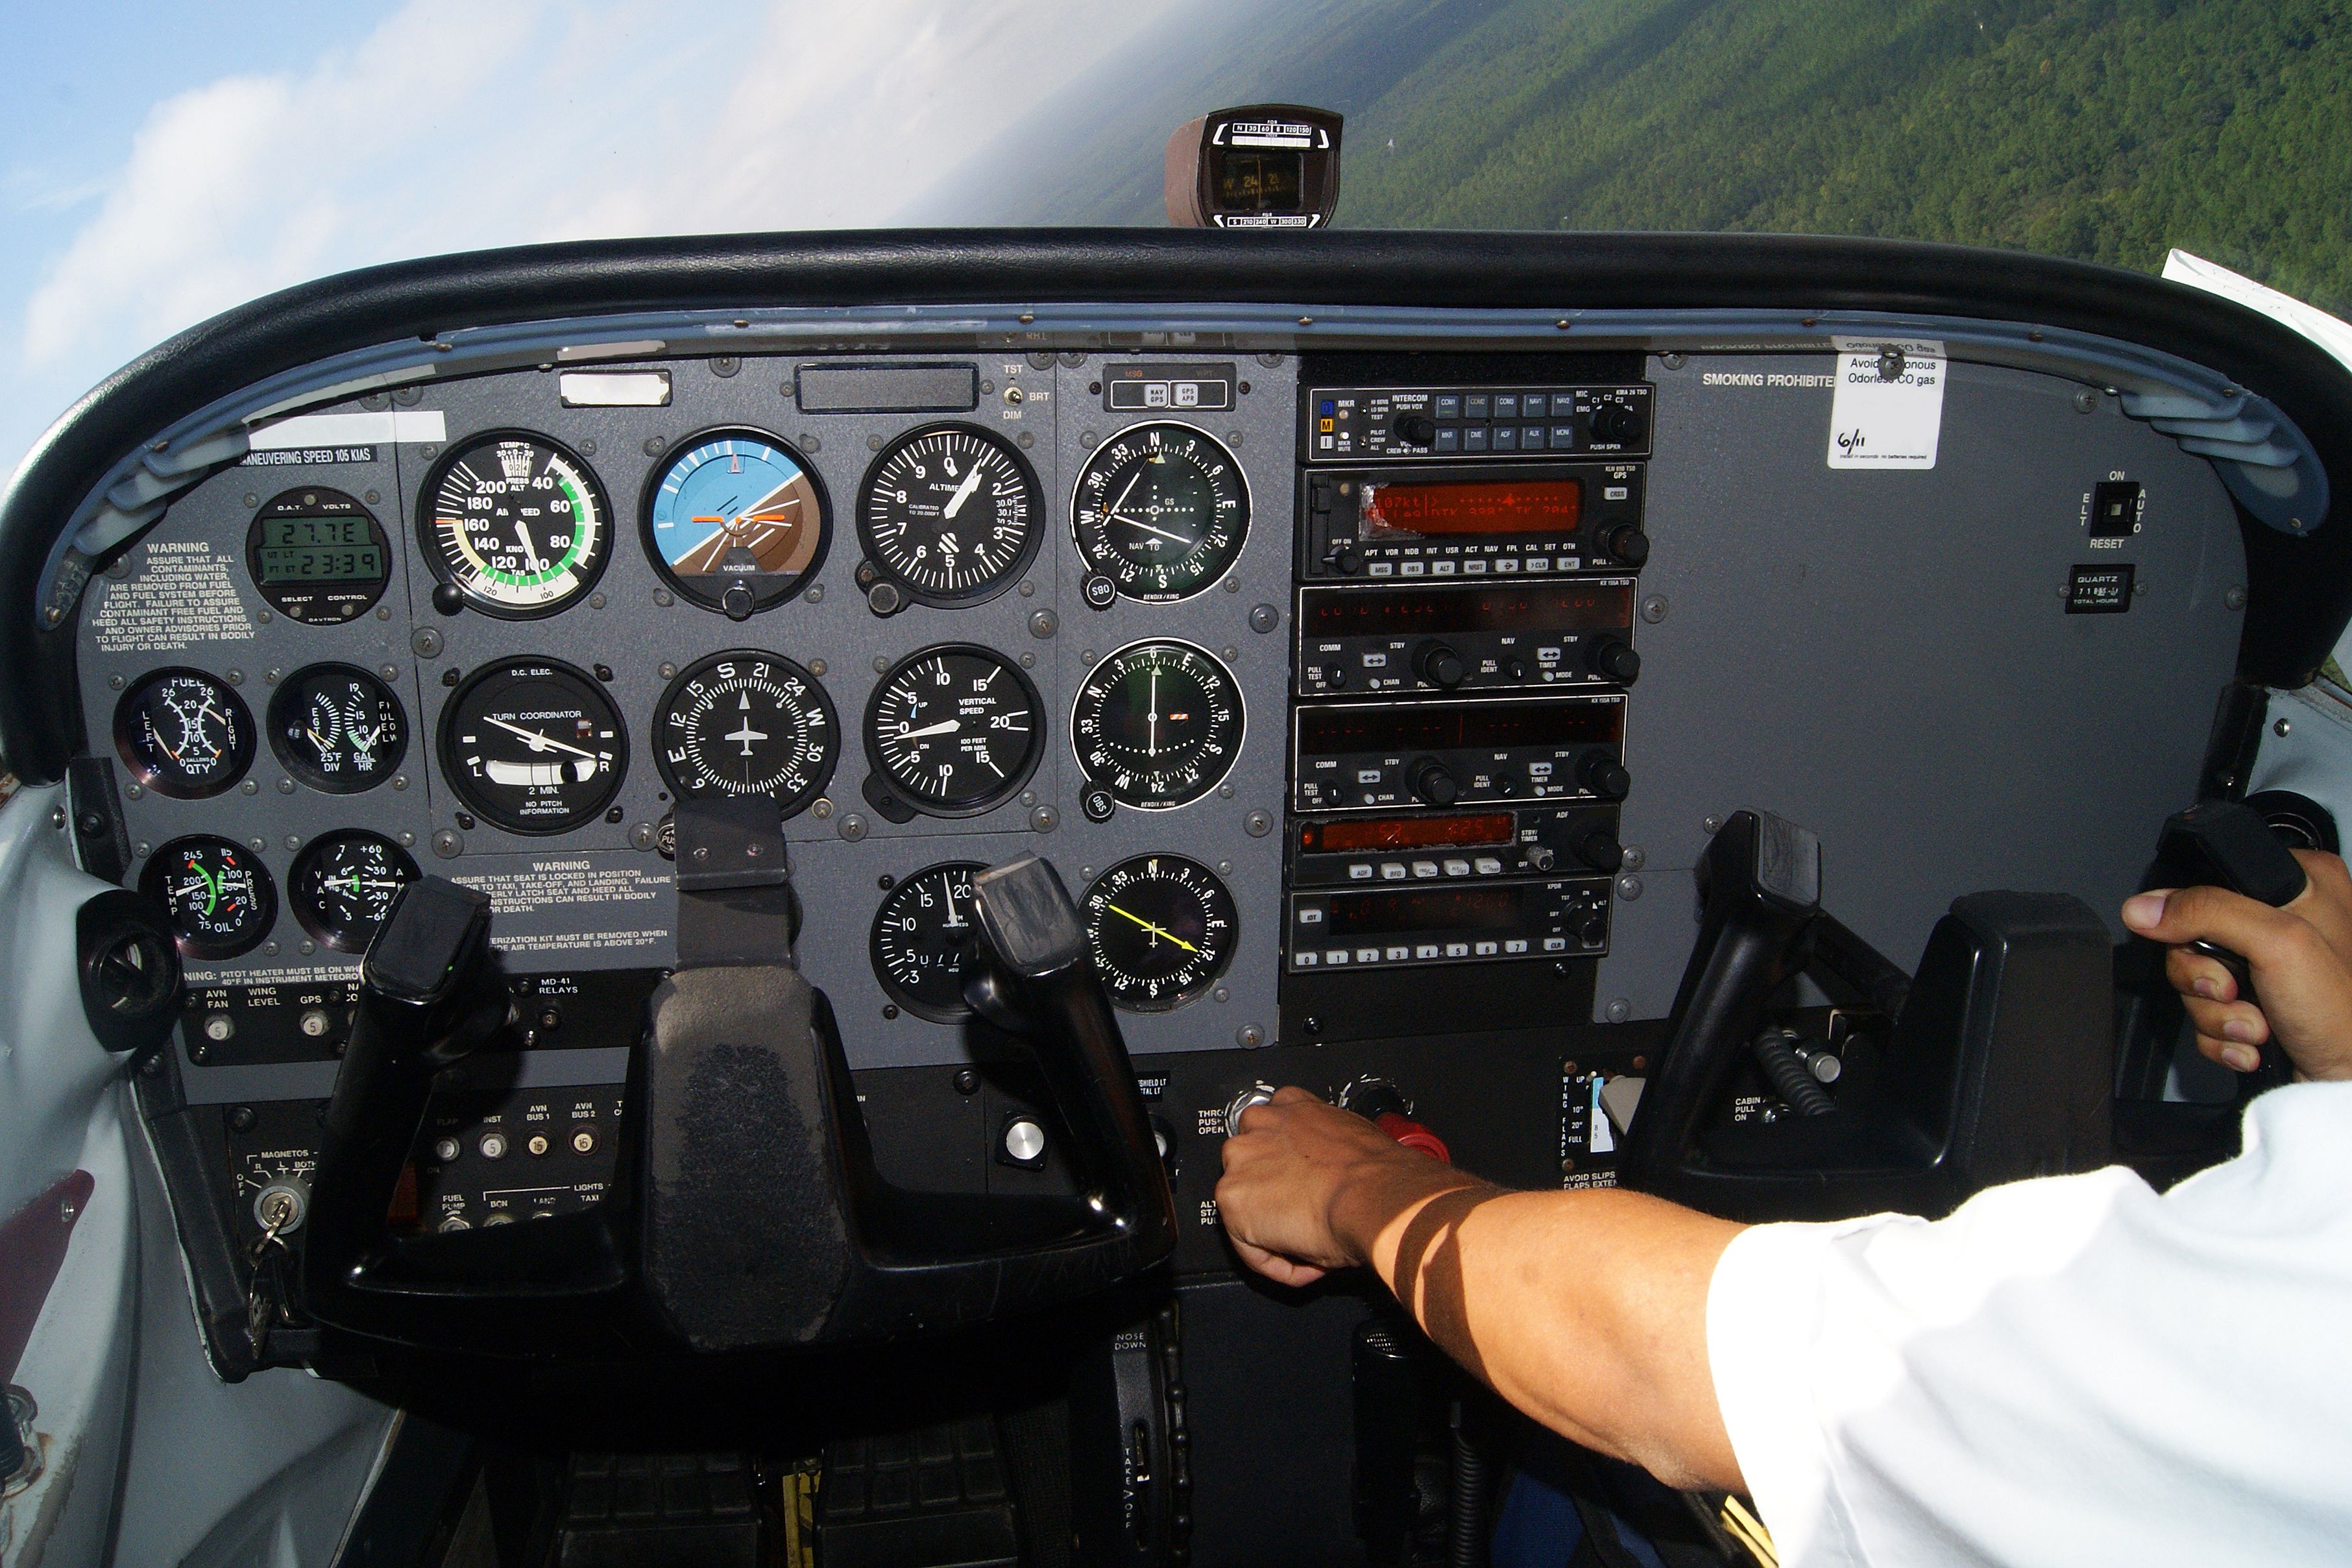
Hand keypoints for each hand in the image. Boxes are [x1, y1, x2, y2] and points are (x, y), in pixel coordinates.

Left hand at [1214, 1088, 1482, 1286]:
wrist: (1376, 1198)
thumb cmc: (1377, 1175)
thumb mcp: (1353, 1141)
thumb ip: (1327, 1148)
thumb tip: (1332, 1168)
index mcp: (1291, 1104)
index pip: (1276, 1137)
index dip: (1295, 1173)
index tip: (1313, 1193)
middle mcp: (1260, 1123)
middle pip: (1256, 1169)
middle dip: (1280, 1199)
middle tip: (1311, 1221)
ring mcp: (1241, 1159)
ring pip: (1249, 1206)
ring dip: (1276, 1232)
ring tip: (1313, 1246)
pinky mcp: (1232, 1197)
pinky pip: (1247, 1243)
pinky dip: (1275, 1261)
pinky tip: (1308, 1263)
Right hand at [2121, 848, 2351, 1080]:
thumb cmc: (2346, 1014)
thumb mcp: (2276, 942)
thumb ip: (2208, 911)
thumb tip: (2146, 907)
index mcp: (2302, 883)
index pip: (2213, 881)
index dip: (2196, 918)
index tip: (2213, 946)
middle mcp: (2286, 922)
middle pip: (2194, 938)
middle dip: (2206, 979)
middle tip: (2236, 990)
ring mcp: (2270, 968)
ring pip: (2198, 981)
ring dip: (2217, 1015)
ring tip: (2257, 1027)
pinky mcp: (2259, 1005)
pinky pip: (2208, 1014)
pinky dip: (2223, 1036)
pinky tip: (2255, 1041)